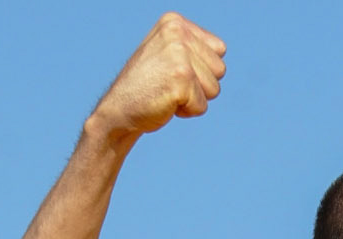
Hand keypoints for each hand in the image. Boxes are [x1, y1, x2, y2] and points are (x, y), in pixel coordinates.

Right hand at [94, 13, 225, 140]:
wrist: (120, 108)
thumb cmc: (147, 85)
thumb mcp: (168, 53)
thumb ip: (193, 47)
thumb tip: (222, 48)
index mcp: (175, 22)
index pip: (219, 50)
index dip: (203, 69)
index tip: (175, 71)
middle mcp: (178, 33)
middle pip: (220, 70)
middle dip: (200, 85)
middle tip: (170, 84)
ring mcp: (179, 55)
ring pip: (214, 89)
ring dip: (194, 98)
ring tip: (168, 92)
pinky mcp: (181, 80)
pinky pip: (202, 106)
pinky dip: (187, 111)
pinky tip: (166, 102)